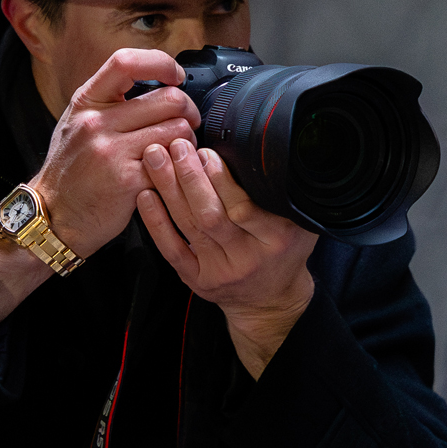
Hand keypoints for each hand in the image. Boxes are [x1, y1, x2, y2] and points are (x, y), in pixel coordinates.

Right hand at [31, 49, 199, 257]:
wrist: (55, 215)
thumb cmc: (71, 170)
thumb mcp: (78, 123)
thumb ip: (110, 102)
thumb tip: (157, 83)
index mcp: (86, 101)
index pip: (127, 62)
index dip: (161, 63)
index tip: (176, 76)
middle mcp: (97, 123)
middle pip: (168, 99)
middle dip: (188, 110)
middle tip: (188, 122)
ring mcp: (112, 152)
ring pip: (177, 131)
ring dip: (187, 141)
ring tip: (178, 150)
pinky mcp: (128, 180)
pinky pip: (172, 163)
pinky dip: (179, 167)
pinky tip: (170, 172)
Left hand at [137, 140, 318, 378]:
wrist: (270, 301)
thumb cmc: (284, 251)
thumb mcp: (300, 222)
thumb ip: (285, 193)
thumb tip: (268, 150)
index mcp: (276, 239)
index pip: (243, 207)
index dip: (221, 180)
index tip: (207, 152)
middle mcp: (246, 257)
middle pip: (210, 215)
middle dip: (189, 177)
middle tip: (176, 146)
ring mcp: (219, 271)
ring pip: (189, 225)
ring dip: (169, 188)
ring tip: (155, 157)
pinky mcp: (197, 279)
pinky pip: (171, 249)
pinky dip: (156, 222)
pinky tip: (146, 196)